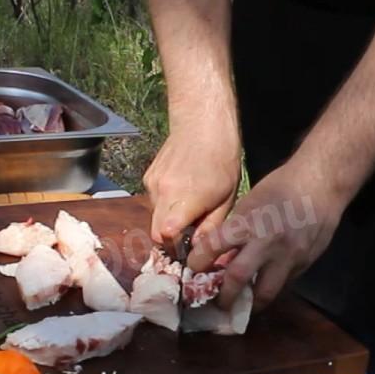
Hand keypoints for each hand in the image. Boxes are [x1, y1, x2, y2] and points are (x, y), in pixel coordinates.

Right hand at [143, 120, 242, 247]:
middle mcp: (162, 193)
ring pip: (154, 216)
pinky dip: (166, 202)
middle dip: (170, 239)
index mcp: (184, 200)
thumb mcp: (226, 198)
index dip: (175, 247)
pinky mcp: (148, 176)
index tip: (188, 247)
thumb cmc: (222, 160)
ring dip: (169, 219)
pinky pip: (154, 200)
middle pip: (155, 232)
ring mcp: (152, 184)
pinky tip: (182, 189)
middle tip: (189, 234)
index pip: (165, 236)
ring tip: (190, 206)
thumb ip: (210, 226)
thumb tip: (199, 249)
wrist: (203, 125)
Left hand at [187, 160, 347, 310]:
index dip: (198, 261)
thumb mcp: (250, 203)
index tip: (193, 268)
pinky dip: (272, 288)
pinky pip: (284, 285)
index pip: (214, 247)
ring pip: (265, 293)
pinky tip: (265, 288)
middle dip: (224, 296)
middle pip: (238, 278)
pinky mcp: (305, 264)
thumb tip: (220, 258)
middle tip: (218, 304)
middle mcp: (267, 243)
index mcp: (248, 222)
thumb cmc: (280, 187)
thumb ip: (236, 231)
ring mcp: (288, 256)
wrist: (321, 183)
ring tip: (243, 307)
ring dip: (251, 304)